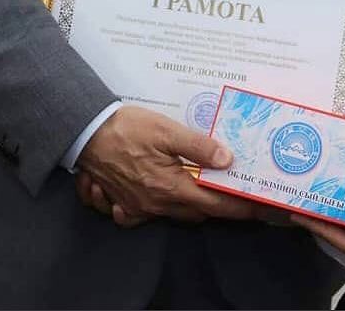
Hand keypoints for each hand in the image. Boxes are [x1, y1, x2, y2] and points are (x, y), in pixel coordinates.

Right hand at [75, 105, 257, 225]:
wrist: (85, 133)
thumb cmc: (127, 128)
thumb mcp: (166, 130)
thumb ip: (198, 146)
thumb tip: (227, 161)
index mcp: (172, 188)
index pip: (215, 204)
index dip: (239, 206)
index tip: (259, 206)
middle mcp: (157, 204)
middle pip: (197, 212)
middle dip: (217, 204)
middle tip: (233, 187)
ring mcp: (139, 207)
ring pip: (176, 213)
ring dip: (192, 203)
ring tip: (203, 184)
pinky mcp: (124, 204)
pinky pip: (148, 215)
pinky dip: (162, 208)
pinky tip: (164, 191)